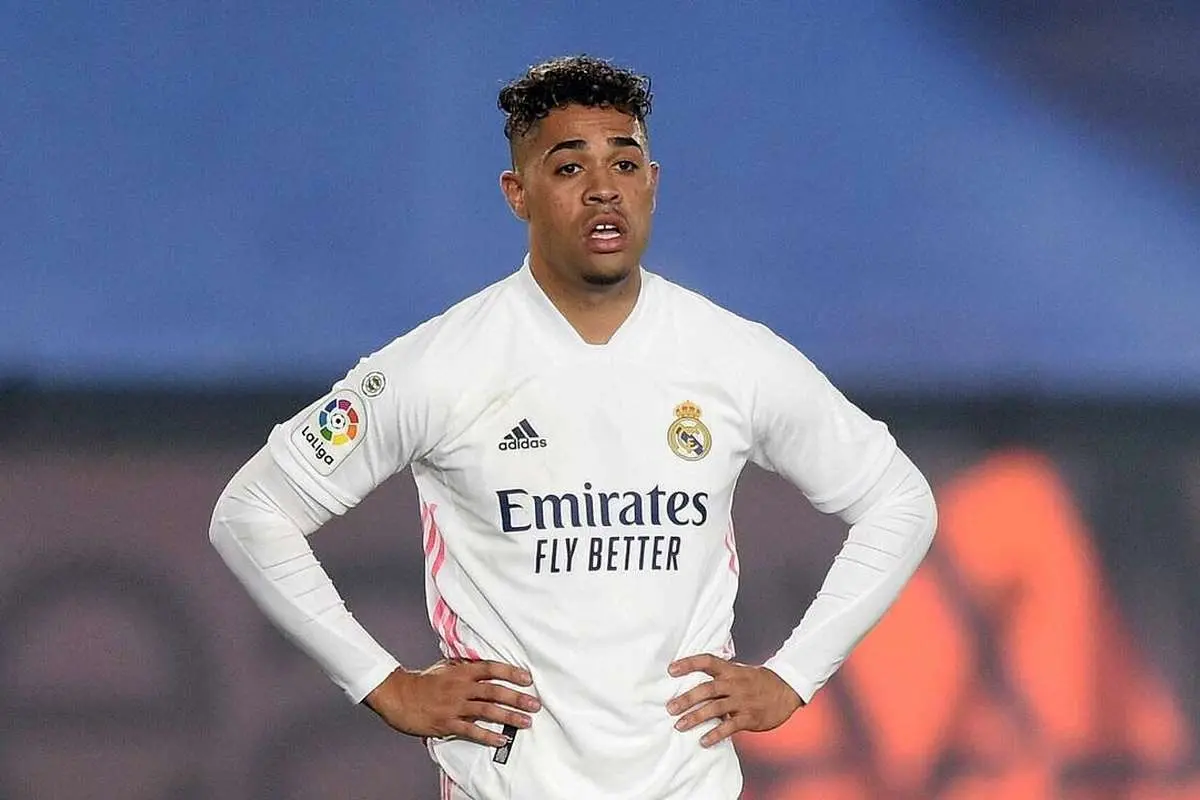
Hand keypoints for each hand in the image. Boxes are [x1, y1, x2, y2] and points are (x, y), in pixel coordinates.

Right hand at [363, 659, 540, 746]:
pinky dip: (488, 736)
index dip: (510, 672)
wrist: (397, 695)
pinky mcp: (446, 723)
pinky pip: (471, 730)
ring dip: (509, 717)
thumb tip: (483, 663)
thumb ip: (464, 666)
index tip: (528, 679)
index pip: (491, 668)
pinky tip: (502, 739)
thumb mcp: (445, 667)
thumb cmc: (423, 681)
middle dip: (517, 698)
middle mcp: (460, 687)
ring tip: (525, 722)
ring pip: (487, 710)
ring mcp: (454, 706)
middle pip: (494, 691)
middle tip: (535, 704)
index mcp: (461, 671)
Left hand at [666, 654, 801, 746]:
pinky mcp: (750, 717)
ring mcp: (743, 701)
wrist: (787, 690)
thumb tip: (694, 680)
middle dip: (687, 698)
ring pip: (715, 708)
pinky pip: (730, 727)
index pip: (707, 661)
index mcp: (731, 670)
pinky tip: (703, 741)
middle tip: (670, 707)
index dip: (689, 664)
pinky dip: (716, 734)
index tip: (671, 669)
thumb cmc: (758, 682)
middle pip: (707, 689)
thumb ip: (721, 676)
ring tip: (680, 725)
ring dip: (696, 717)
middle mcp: (735, 684)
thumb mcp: (741, 672)